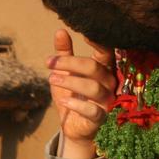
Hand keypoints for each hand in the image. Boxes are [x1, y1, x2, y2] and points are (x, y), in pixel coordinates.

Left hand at [46, 29, 115, 158]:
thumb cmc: (72, 96)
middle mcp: (109, 83)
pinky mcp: (101, 119)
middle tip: (50, 63)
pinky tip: (63, 101)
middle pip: (94, 68)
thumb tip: (60, 31)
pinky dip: (77, 104)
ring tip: (51, 79)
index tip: (85, 32)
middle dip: (70, 63)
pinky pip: (93, 110)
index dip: (98, 42)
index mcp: (103, 69)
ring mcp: (107, 102)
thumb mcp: (64, 74)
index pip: (106, 52)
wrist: (73, 127)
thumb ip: (64, 54)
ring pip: (93, 87)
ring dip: (70, 81)